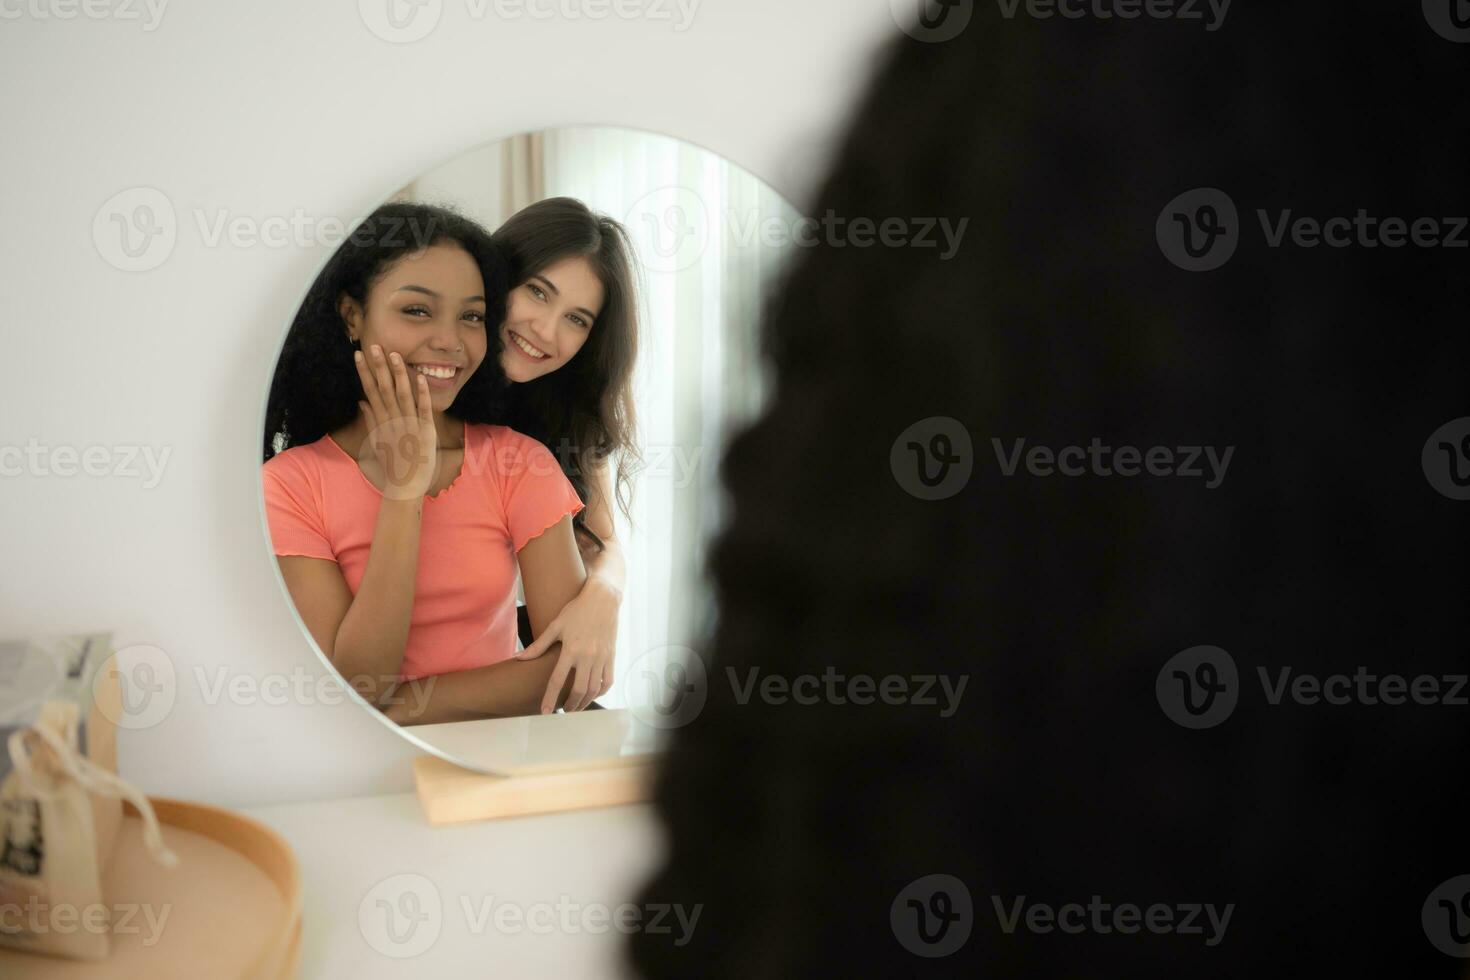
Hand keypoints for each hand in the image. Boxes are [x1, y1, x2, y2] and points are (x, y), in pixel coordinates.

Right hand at [354, 344, 436, 499]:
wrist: (404, 488)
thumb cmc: (392, 466)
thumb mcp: (377, 442)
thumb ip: (371, 421)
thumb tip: (363, 403)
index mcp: (380, 422)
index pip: (370, 392)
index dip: (365, 372)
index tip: (358, 355)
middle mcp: (392, 422)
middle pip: (383, 389)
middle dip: (378, 366)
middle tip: (373, 346)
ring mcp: (408, 426)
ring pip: (402, 395)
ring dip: (398, 374)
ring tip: (394, 354)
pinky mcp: (425, 432)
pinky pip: (424, 410)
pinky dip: (422, 394)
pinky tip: (420, 378)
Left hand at [515, 580, 619, 712]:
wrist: (603, 598)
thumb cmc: (577, 610)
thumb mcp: (555, 626)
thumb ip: (538, 646)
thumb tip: (519, 658)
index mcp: (570, 649)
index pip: (557, 680)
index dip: (550, 698)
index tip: (545, 712)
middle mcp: (587, 656)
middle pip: (578, 690)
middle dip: (570, 705)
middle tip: (563, 711)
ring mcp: (601, 657)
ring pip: (594, 689)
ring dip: (584, 702)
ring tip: (576, 706)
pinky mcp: (611, 656)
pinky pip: (607, 681)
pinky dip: (600, 692)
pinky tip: (592, 695)